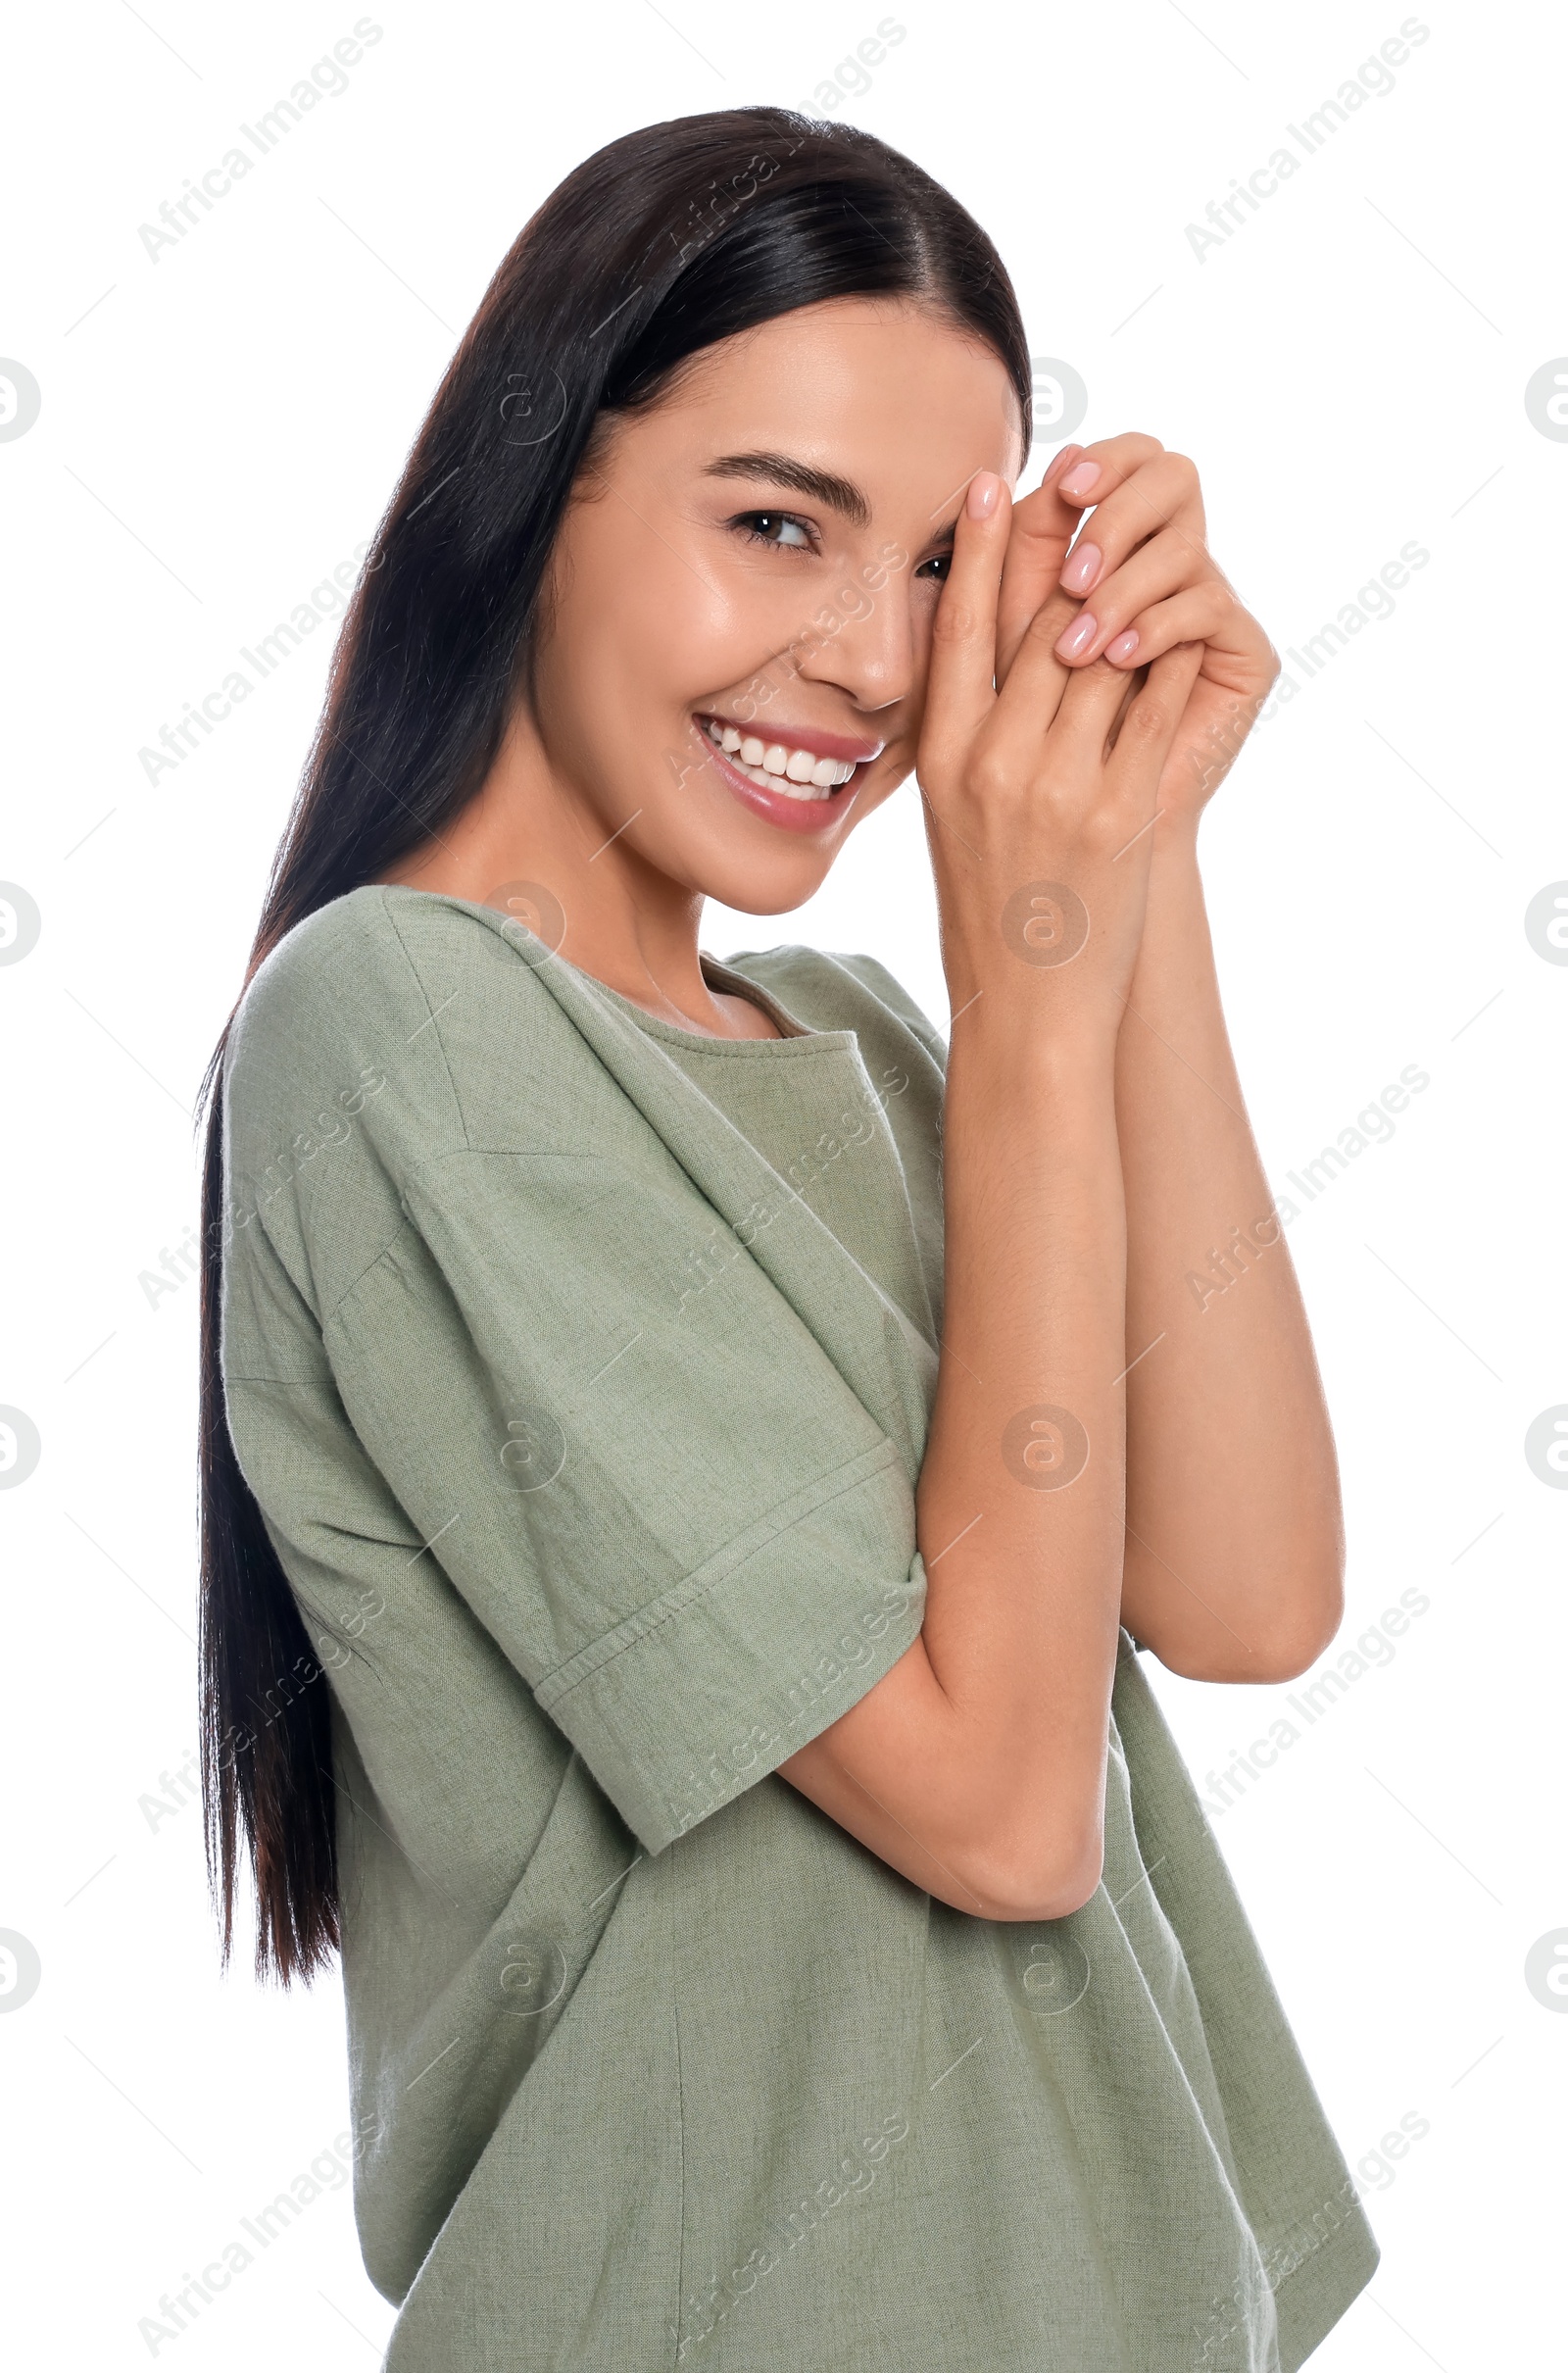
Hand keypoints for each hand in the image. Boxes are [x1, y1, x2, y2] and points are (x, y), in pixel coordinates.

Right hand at [917, 469, 1204, 1043]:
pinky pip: (1153, 707)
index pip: (960, 629)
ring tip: (1143, 549)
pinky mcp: (1121, 808)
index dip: (979, 549)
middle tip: (1089, 490)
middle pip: (1040, 626)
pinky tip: (1183, 626)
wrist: (1031, 1007)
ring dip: (1130, 599)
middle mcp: (995, 762)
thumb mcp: (953, 817)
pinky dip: (1170, 660)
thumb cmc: (991, 914)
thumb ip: (970, 738)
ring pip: (1103, 654)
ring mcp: (1060, 783)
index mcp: (944, 759)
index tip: (989, 482)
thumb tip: (992, 661)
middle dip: (1069, 554)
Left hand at [993, 434, 1277, 830]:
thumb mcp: (1004, 656)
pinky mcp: (1246, 652)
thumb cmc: (1032, 753)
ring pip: (1180, 547)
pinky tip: (1119, 657)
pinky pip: (1207, 607)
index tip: (1051, 484)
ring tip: (1079, 642)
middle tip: (1070, 572)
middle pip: (1166, 481)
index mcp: (1117, 545)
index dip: (1098, 462)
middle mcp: (1169, 564)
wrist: (1095, 844)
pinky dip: (1157, 628)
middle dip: (1111, 522)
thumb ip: (1002, 578)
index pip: (1126, 460)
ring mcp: (1209, 604)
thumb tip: (987, 485)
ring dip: (1123, 589)